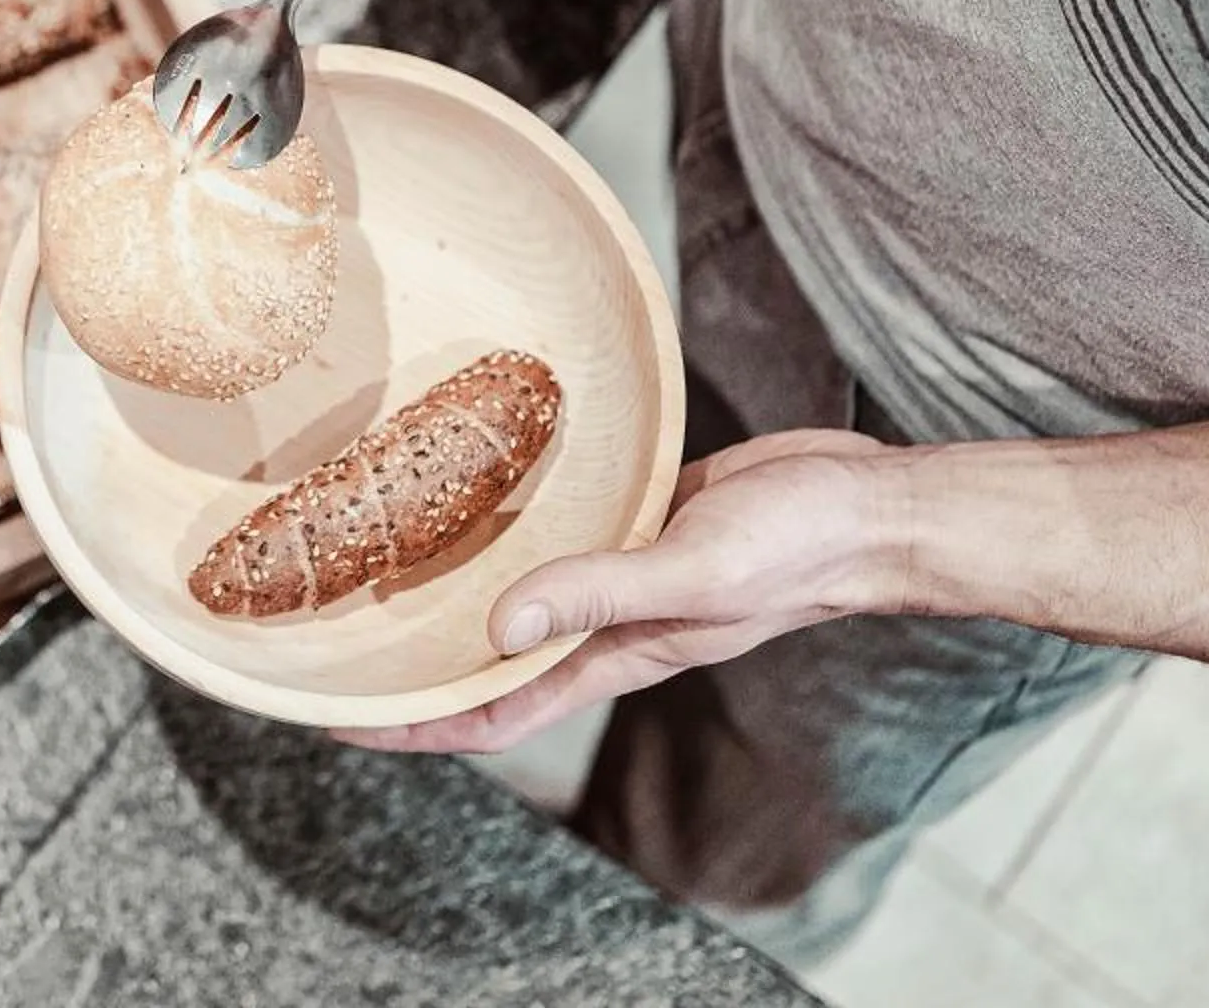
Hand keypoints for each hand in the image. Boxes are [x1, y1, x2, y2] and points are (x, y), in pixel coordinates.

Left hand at [333, 430, 913, 755]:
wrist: (872, 507)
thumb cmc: (799, 549)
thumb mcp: (693, 570)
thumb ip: (600, 593)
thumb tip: (500, 625)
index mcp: (616, 655)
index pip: (493, 713)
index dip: (417, 726)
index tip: (339, 719)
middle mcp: (609, 621)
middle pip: (491, 658)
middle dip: (418, 661)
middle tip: (337, 639)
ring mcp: (623, 568)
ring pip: (520, 589)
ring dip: (459, 586)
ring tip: (381, 558)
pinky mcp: (639, 515)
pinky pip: (559, 529)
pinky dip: (512, 521)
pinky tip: (473, 482)